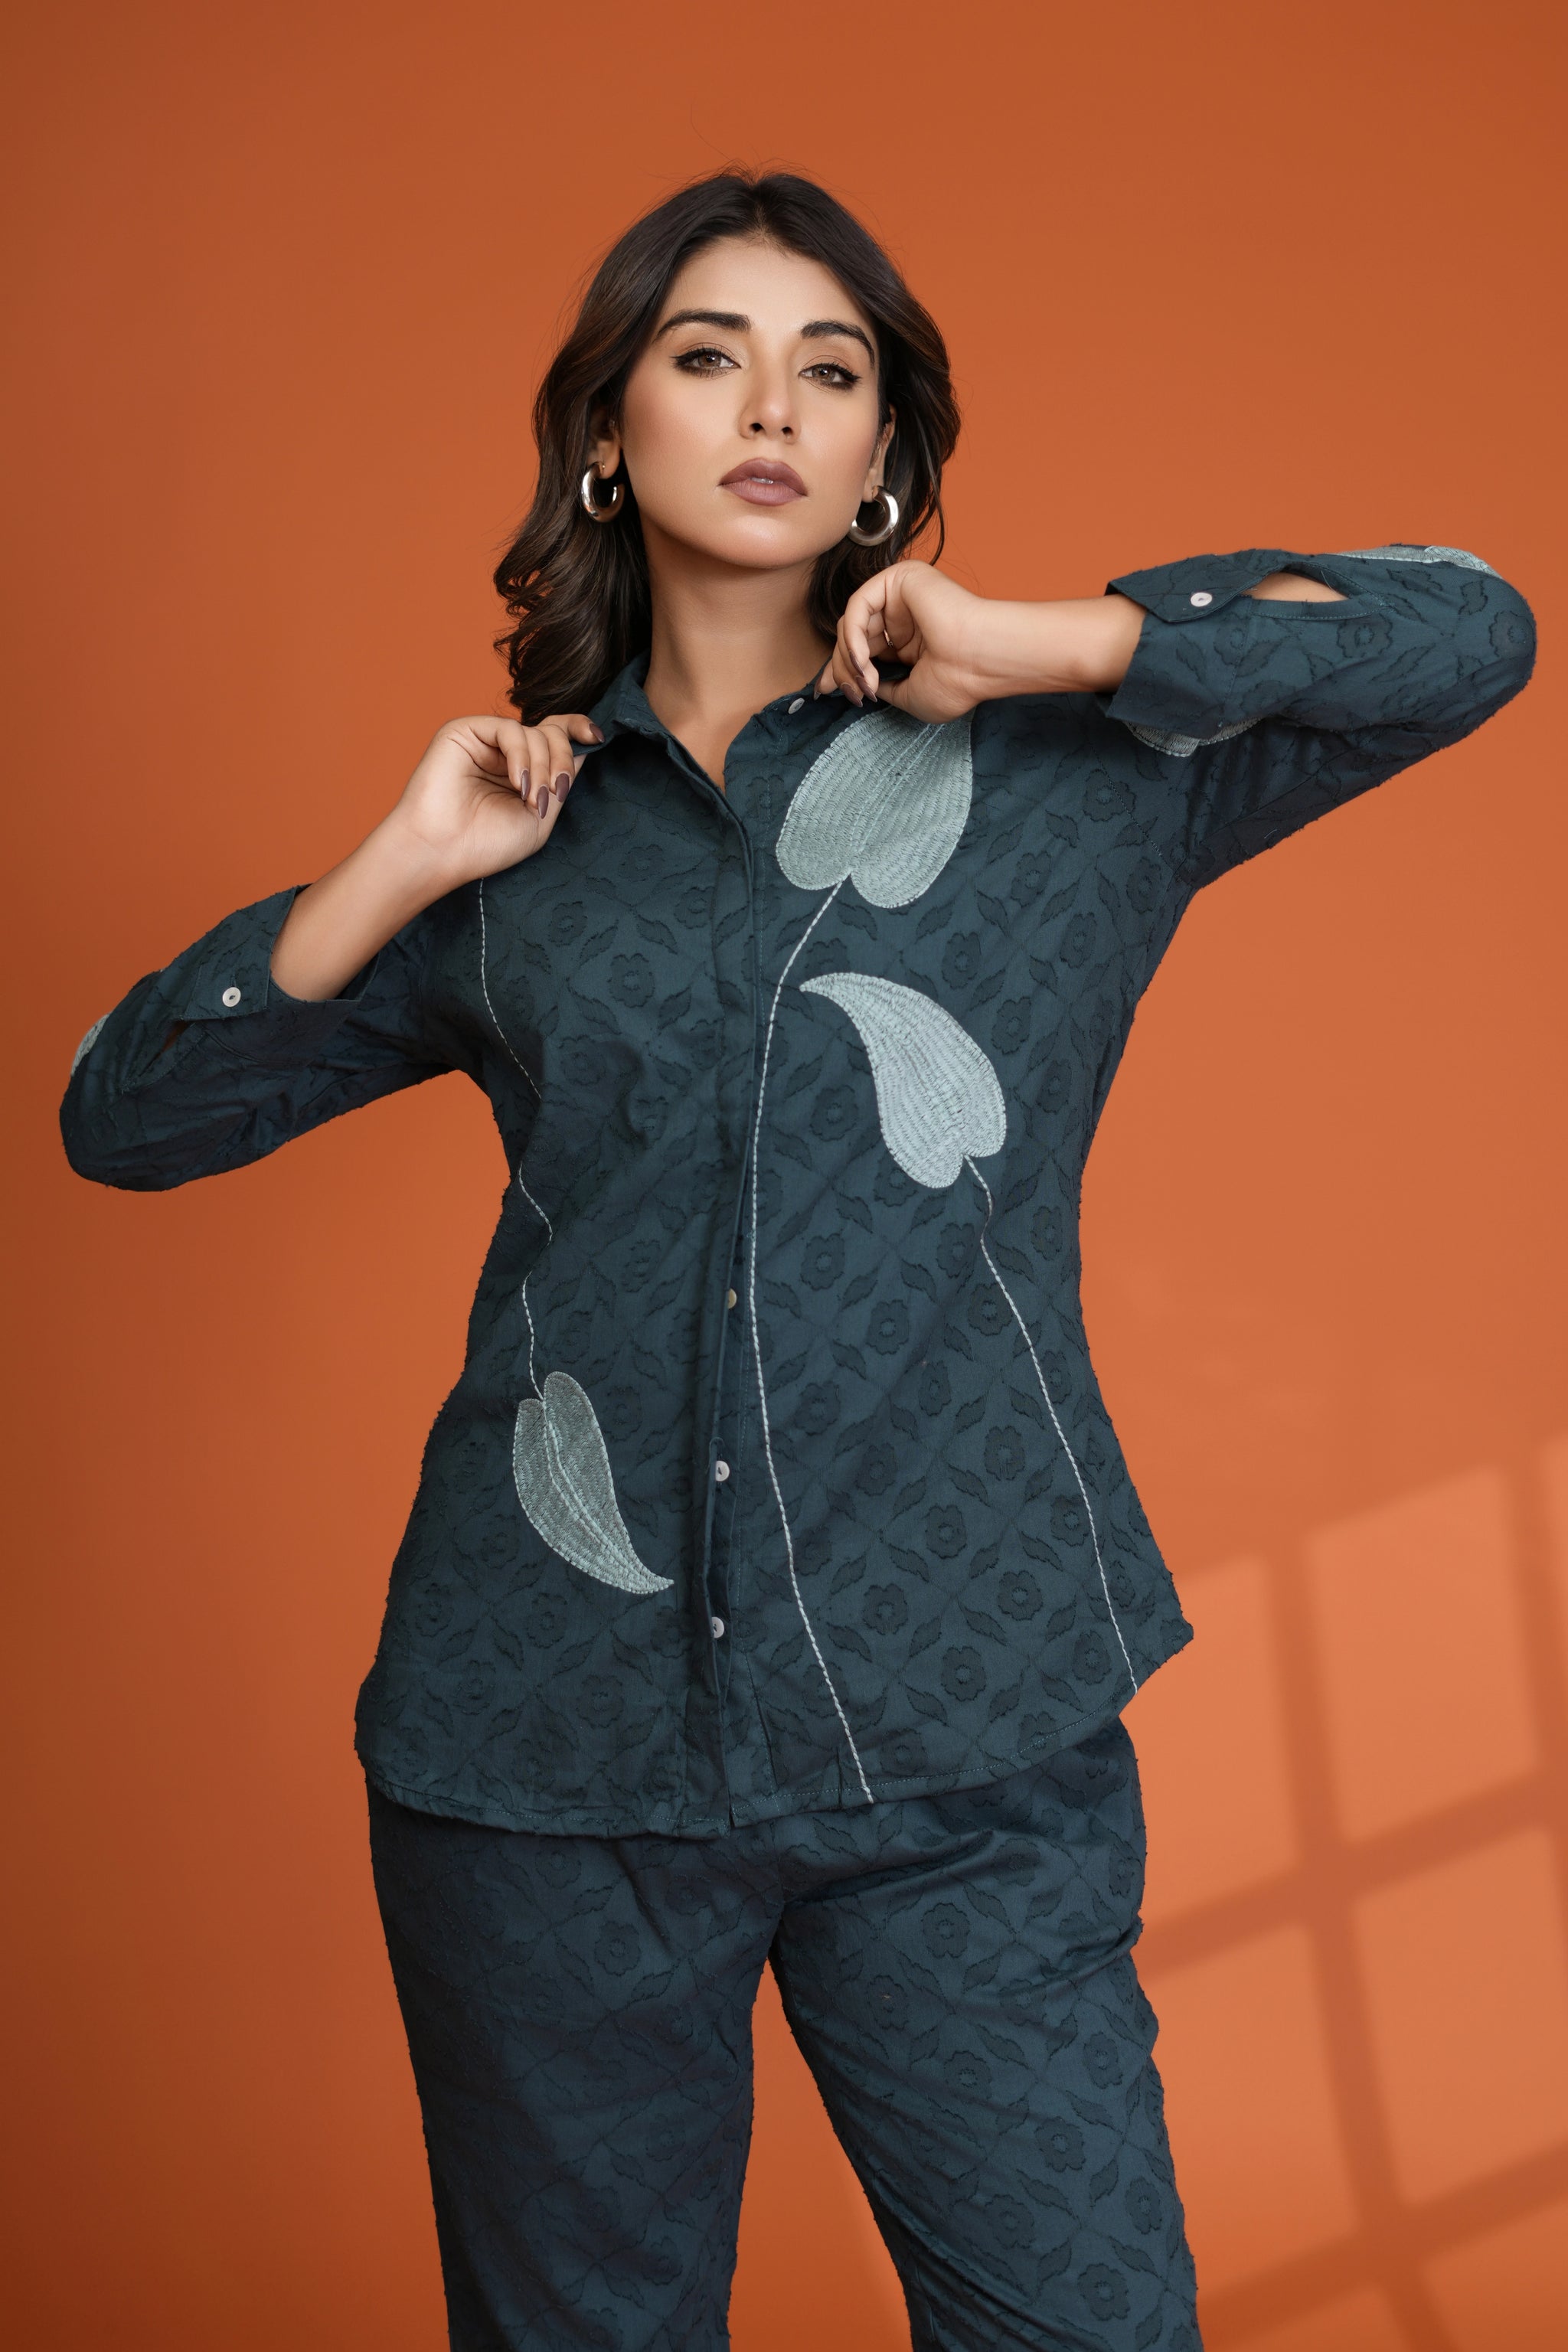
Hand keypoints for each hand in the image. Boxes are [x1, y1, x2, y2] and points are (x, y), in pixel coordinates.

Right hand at [385, 711, 601, 892]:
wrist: (442, 852)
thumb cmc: (486, 844)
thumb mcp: (541, 817)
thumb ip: (561, 782)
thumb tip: (584, 749)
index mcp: (522, 770)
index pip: (555, 737)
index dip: (578, 729)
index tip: (596, 738)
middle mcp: (504, 753)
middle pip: (551, 732)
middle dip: (562, 760)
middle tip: (555, 792)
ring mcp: (484, 741)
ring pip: (534, 731)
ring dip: (543, 766)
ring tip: (532, 799)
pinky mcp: (463, 731)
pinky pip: (509, 729)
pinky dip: (521, 755)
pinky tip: (517, 783)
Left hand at [816, 564, 1147, 716]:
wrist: (981, 661)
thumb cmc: (957, 682)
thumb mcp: (908, 696)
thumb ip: (881, 686)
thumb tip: (856, 684)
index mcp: (908, 640)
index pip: (863, 649)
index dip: (842, 671)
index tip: (828, 694)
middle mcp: (902, 615)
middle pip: (852, 637)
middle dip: (841, 669)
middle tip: (848, 694)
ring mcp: (900, 596)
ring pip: (851, 623)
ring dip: (848, 659)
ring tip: (864, 684)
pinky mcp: (898, 580)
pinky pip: (858, 607)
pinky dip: (853, 638)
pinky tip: (864, 662)